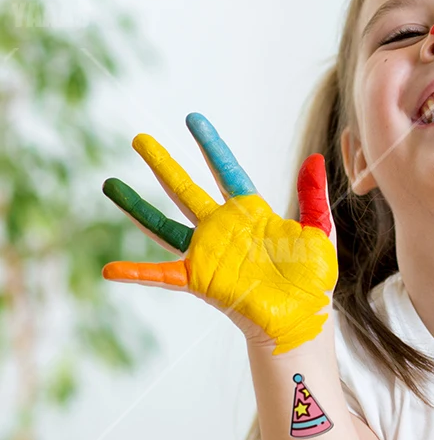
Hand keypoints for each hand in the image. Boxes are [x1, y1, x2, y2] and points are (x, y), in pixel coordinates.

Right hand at [101, 113, 338, 354]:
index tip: (194, 120)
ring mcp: (209, 253)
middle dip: (163, 164)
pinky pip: (162, 274)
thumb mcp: (319, 232)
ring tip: (110, 184)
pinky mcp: (201, 280)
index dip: (211, 146)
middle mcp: (224, 230)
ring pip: (164, 224)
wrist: (303, 319)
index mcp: (252, 214)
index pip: (226, 171)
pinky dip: (136, 273)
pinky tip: (110, 270)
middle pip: (185, 190)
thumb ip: (313, 197)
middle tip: (139, 139)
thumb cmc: (313, 280)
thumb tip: (314, 159)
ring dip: (137, 206)